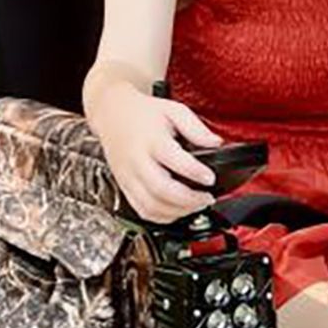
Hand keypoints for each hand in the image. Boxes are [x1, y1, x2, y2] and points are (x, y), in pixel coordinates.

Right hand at [88, 88, 225, 223]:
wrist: (111, 113)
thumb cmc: (143, 113)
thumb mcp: (174, 110)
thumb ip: (196, 128)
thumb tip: (216, 143)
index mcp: (151, 140)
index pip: (174, 160)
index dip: (195, 172)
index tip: (211, 178)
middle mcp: (137, 160)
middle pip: (161, 190)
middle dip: (189, 200)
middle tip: (207, 198)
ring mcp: (128, 177)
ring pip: (151, 206)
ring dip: (177, 211)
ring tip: (196, 206)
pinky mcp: (125, 187)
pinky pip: (141, 210)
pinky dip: (162, 216)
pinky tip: (177, 210)